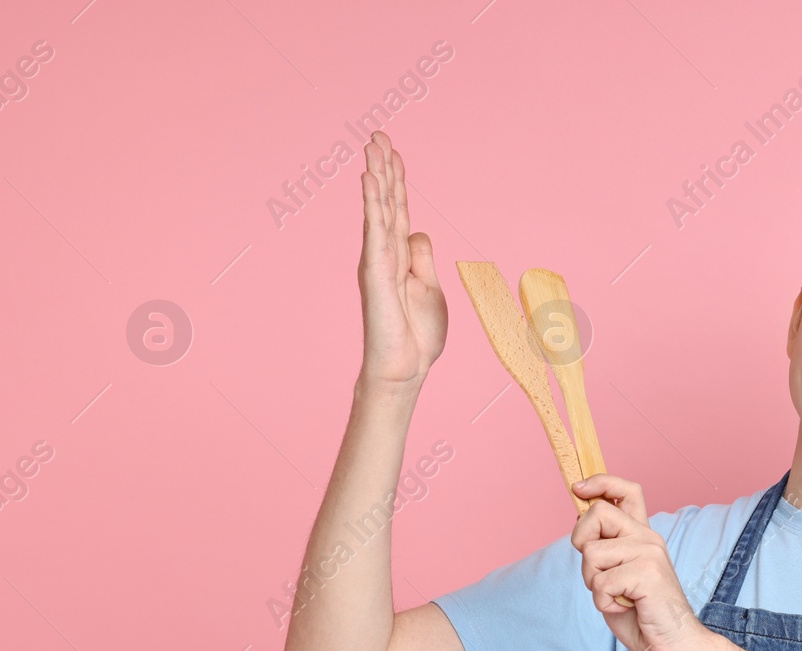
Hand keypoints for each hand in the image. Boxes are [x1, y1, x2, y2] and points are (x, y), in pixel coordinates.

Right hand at [357, 131, 446, 388]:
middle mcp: (385, 252)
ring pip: (379, 208)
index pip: (399, 209)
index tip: (393, 150)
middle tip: (378, 133)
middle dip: (383, 166)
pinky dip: (373, 202)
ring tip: (372, 144)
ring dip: (376, 174)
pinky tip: (370, 178)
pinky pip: (375, 229)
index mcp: (401, 255)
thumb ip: (422, 256)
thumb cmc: (418, 333)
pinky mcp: (376, 270)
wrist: (407, 366)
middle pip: (386, 201)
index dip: (396, 180)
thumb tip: (417, 231)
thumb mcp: (430, 287)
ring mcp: (378, 259)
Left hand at [570, 474, 714, 650]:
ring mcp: (650, 553)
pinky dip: (604, 602)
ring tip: (617, 596)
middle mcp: (648, 538)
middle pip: (598, 513)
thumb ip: (603, 551)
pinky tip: (625, 607)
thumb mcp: (615, 575)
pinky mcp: (648, 574)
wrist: (674, 643)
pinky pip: (601, 583)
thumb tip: (579, 526)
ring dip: (593, 583)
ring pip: (592, 554)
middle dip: (581, 542)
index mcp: (642, 535)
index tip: (578, 488)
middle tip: (596, 571)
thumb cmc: (643, 614)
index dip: (600, 483)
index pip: (626, 490)